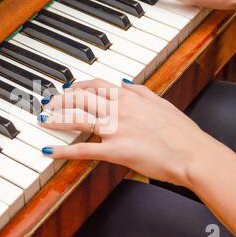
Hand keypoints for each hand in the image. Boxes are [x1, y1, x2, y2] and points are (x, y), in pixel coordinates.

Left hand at [39, 79, 220, 186]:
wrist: (193, 154)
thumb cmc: (181, 132)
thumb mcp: (161, 103)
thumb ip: (140, 91)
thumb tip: (124, 82)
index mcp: (130, 96)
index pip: (96, 85)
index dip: (78, 85)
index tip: (69, 88)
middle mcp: (119, 109)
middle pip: (81, 98)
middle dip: (61, 99)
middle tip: (48, 102)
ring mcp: (115, 129)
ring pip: (77, 119)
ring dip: (56, 118)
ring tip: (42, 118)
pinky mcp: (115, 151)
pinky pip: (83, 150)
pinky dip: (64, 151)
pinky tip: (50, 152)